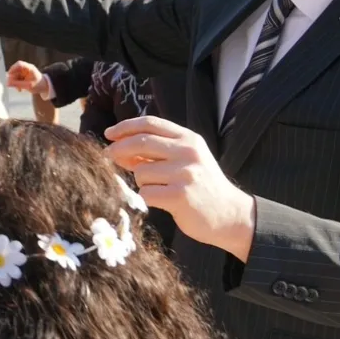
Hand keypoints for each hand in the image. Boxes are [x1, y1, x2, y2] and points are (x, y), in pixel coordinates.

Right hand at [7, 61, 47, 94]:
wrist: (45, 87)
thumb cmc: (38, 85)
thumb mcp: (28, 86)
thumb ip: (18, 84)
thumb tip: (7, 84)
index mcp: (29, 68)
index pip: (19, 64)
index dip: (13, 69)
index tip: (9, 75)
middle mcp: (26, 69)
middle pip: (15, 71)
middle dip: (13, 79)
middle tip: (12, 85)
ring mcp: (24, 72)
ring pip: (15, 75)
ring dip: (15, 82)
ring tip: (18, 89)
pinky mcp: (23, 76)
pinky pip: (17, 79)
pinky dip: (17, 84)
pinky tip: (20, 89)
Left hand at [104, 117, 256, 260]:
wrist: (230, 215)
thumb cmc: (202, 187)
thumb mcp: (185, 161)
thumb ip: (156, 153)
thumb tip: (118, 148)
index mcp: (189, 139)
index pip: (151, 123)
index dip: (126, 127)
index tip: (109, 134)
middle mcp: (188, 152)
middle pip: (141, 142)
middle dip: (119, 149)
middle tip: (108, 156)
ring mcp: (185, 173)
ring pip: (141, 172)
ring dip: (142, 182)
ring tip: (160, 189)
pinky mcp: (180, 196)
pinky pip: (146, 193)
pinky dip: (148, 198)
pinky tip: (164, 201)